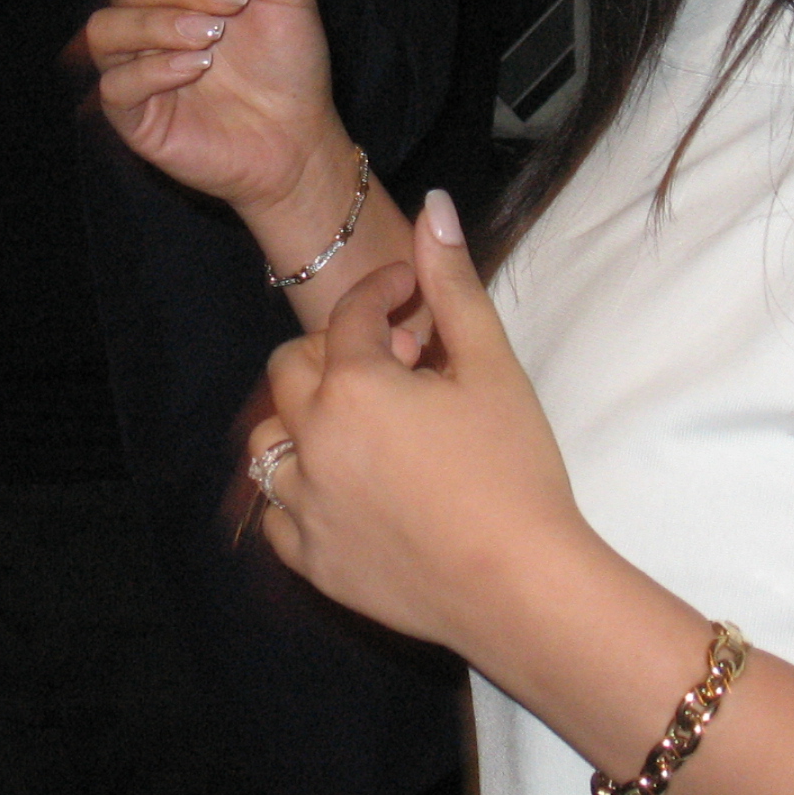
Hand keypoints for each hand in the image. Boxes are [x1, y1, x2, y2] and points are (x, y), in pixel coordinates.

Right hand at [82, 0, 347, 217]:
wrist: (302, 138)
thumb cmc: (291, 65)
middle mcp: (148, 23)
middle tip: (234, 1)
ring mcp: (136, 69)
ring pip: (106, 29)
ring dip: (158, 26)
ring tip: (211, 39)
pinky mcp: (134, 116)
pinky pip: (116, 83)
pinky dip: (152, 69)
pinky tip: (194, 69)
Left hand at [247, 191, 583, 660]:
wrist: (523, 588)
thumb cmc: (516, 472)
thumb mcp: (493, 367)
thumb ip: (454, 285)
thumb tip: (435, 206)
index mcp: (353, 385)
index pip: (351, 314)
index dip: (384, 294)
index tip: (413, 295)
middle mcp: (311, 440)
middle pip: (291, 368)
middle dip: (336, 353)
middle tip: (397, 368)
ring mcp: (303, 505)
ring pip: (270, 439)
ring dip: (307, 421)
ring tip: (364, 428)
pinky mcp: (310, 560)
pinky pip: (277, 511)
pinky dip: (301, 492)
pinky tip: (349, 489)